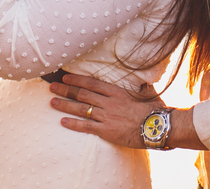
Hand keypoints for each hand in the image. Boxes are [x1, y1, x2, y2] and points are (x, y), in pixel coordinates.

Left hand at [48, 73, 163, 149]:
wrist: (157, 126)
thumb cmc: (155, 110)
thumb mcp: (146, 93)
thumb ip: (140, 87)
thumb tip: (143, 82)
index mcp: (116, 91)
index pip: (92, 83)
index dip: (77, 80)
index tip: (65, 78)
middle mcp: (109, 102)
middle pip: (82, 94)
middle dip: (65, 90)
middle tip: (52, 87)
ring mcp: (107, 116)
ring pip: (81, 109)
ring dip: (65, 105)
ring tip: (52, 102)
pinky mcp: (107, 131)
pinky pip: (86, 126)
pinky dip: (73, 124)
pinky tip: (62, 121)